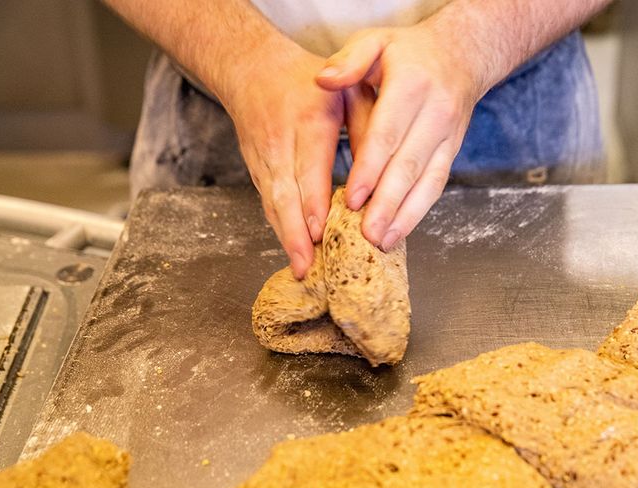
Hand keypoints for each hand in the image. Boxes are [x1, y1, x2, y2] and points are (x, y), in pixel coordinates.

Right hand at [217, 36, 371, 278]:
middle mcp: (281, 141)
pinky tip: (293, 250)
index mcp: (309, 118)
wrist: (253, 70)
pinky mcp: (255, 169)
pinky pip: (267, 203)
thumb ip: (369, 126)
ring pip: (272, 203)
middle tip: (308, 266)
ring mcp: (263, 157)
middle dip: (295, 233)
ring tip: (301, 268)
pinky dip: (279, 228)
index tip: (321, 231)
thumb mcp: (348, 89)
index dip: (313, 201)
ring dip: (286, 237)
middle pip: (285, 193)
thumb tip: (383, 171)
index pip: (310, 165)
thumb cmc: (310, 79)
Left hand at [316, 23, 485, 250]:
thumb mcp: (376, 41)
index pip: (387, 133)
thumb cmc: (409, 51)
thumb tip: (322, 80)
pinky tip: (399, 232)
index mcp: (411, 85)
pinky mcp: (452, 151)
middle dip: (387, 202)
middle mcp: (435, 113)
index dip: (370, 169)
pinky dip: (418, 211)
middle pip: (408, 164)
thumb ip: (348, 60)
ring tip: (383, 242)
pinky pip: (436, 185)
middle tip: (366, 233)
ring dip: (405, 215)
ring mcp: (448, 135)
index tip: (353, 198)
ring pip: (426, 181)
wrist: (463, 54)